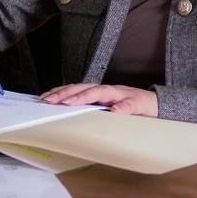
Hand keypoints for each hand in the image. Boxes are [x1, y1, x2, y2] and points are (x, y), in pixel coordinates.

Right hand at [39, 83, 157, 115]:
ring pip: (76, 88)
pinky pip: (78, 92)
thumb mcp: (140, 106)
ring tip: (44, 98)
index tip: (68, 103)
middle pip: (80, 87)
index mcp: (113, 91)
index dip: (80, 97)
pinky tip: (55, 97)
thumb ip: (128, 107)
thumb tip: (115, 110)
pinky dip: (65, 94)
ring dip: (60, 92)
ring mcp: (99, 91)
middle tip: (48, 100)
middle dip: (63, 93)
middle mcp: (104, 89)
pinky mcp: (96, 95)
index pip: (93, 92)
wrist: (152, 102)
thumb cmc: (145, 105)